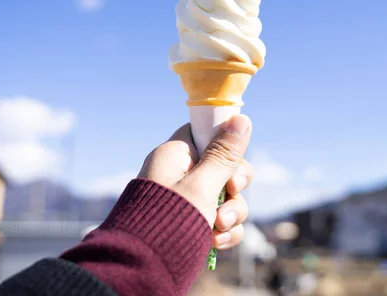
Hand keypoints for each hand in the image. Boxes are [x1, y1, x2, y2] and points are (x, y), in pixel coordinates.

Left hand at [138, 115, 252, 249]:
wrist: (145, 268)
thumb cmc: (170, 221)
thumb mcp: (202, 185)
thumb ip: (224, 155)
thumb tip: (241, 118)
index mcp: (175, 156)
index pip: (206, 134)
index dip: (225, 145)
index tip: (232, 163)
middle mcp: (180, 175)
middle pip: (223, 168)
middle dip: (234, 187)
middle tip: (232, 193)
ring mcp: (187, 200)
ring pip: (226, 197)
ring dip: (231, 214)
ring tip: (218, 227)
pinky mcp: (194, 223)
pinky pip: (220, 219)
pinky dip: (224, 231)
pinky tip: (216, 242)